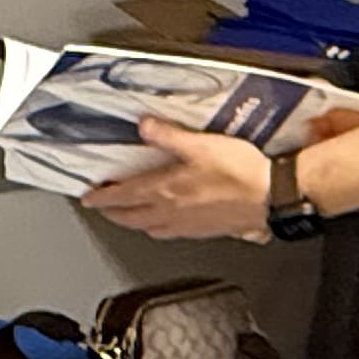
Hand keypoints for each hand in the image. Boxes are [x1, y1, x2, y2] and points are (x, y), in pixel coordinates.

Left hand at [81, 119, 277, 240]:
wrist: (269, 196)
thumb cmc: (240, 172)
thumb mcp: (201, 144)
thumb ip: (169, 136)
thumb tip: (145, 126)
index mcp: (165, 190)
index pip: (122, 196)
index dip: (102, 197)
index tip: (88, 198)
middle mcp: (170, 211)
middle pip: (130, 217)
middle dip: (112, 213)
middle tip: (102, 208)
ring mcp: (185, 225)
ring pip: (147, 228)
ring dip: (131, 222)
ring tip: (126, 216)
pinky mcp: (201, 231)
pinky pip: (168, 233)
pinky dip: (156, 228)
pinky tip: (162, 224)